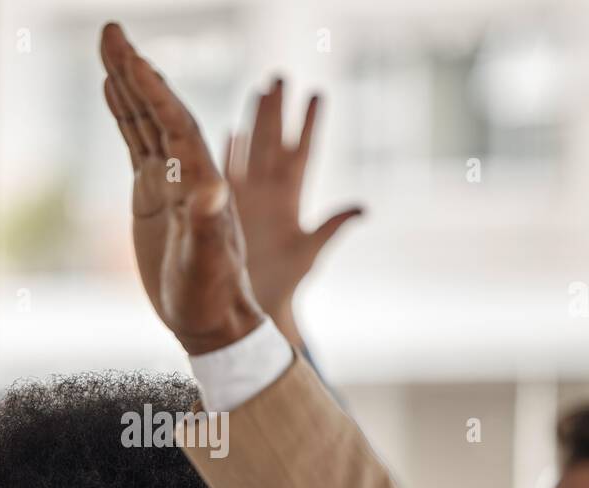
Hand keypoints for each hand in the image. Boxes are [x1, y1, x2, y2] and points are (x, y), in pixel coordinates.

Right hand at [100, 23, 266, 354]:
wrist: (211, 320)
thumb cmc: (213, 295)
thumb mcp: (209, 262)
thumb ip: (208, 225)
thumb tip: (212, 185)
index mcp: (201, 181)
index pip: (175, 123)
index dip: (153, 90)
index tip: (131, 57)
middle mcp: (187, 171)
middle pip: (159, 109)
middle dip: (135, 70)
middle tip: (110, 29)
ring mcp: (169, 180)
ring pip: (145, 119)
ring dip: (127, 82)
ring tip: (109, 44)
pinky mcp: (152, 194)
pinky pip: (137, 142)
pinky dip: (125, 113)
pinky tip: (111, 88)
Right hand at [226, 80, 362, 348]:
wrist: (253, 310)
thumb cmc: (284, 287)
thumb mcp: (310, 253)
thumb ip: (333, 228)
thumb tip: (362, 207)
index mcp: (291, 201)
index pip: (301, 153)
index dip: (308, 124)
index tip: (316, 94)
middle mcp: (270, 195)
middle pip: (273, 142)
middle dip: (276, 110)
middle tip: (280, 76)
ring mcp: (247, 200)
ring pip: (250, 151)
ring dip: (252, 122)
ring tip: (257, 91)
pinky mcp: (225, 211)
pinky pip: (225, 174)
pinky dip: (226, 151)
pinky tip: (228, 130)